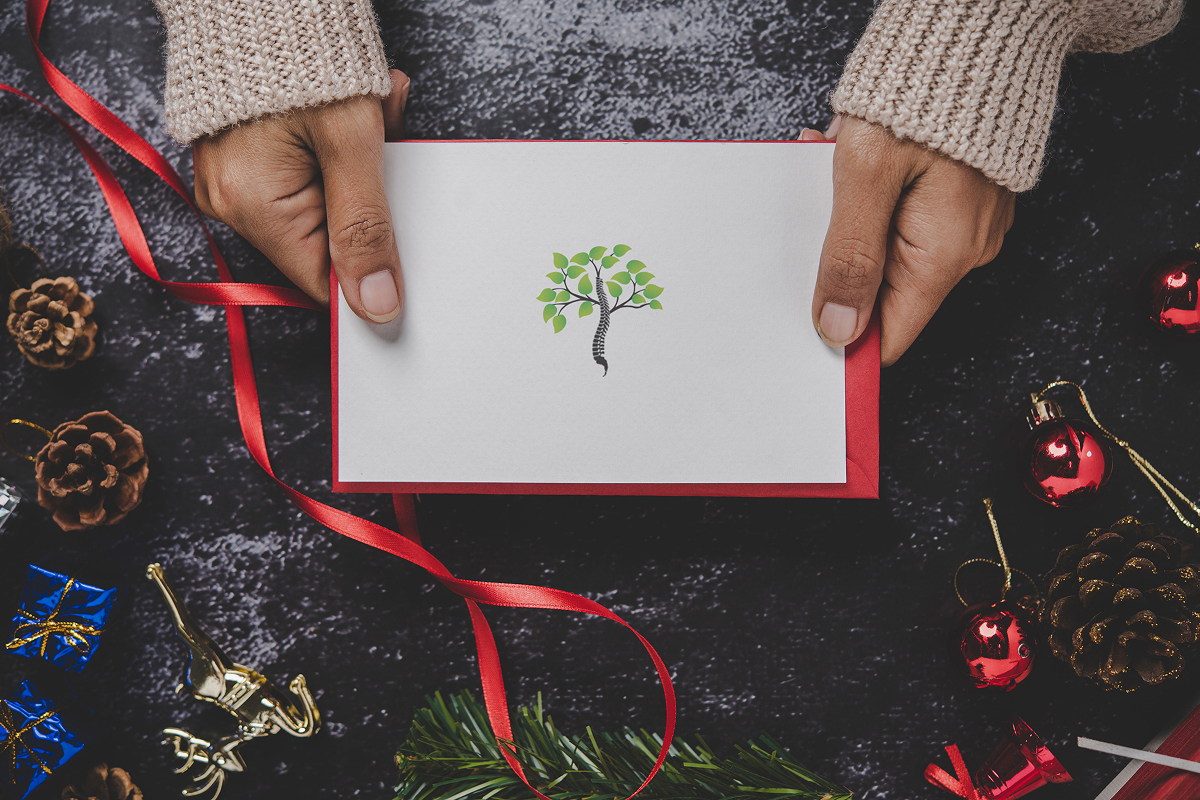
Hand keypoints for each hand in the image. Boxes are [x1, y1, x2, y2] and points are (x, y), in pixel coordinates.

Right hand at [194, 70, 410, 323]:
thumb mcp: (352, 143)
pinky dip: (340, 149)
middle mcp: (233, 203)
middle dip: (369, 196)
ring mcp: (235, 180)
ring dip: (360, 165)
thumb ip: (366, 228)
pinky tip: (353, 112)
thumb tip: (377, 306)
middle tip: (383, 138)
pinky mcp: (246, 158)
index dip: (370, 267)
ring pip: (325, 202)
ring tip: (371, 113)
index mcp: (252, 209)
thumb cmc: (299, 51)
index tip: (404, 235)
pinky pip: (308, 174)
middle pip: (327, 239)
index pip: (323, 283)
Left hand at [801, 115, 1014, 364]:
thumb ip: (849, 257)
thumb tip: (838, 329)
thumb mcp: (866, 176)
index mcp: (944, 256)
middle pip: (883, 291)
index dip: (847, 335)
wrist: (979, 29)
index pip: (890, 336)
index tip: (805, 326)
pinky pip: (904, 215)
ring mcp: (966, 223)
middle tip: (812, 215)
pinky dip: (871, 194)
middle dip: (838, 259)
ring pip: (888, 248)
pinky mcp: (961, 197)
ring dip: (850, 217)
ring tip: (832, 165)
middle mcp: (964, 249)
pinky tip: (853, 154)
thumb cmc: (923, 93)